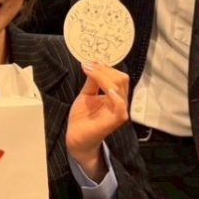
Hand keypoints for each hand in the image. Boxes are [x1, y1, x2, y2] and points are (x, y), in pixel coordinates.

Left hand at [66, 63, 129, 181]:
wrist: (76, 136)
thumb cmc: (82, 117)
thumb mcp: (86, 94)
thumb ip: (92, 81)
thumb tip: (94, 64)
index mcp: (115, 96)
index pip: (118, 77)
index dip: (106, 67)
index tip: (90, 61)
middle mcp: (120, 102)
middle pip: (121, 79)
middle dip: (104, 70)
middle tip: (88, 66)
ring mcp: (119, 111)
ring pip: (119, 87)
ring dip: (103, 77)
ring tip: (89, 71)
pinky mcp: (116, 120)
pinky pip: (120, 105)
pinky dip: (114, 95)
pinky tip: (106, 89)